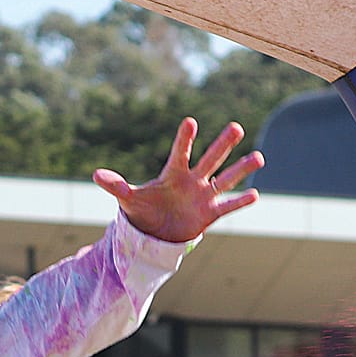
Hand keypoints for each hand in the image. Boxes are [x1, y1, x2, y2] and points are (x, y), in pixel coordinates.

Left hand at [92, 118, 263, 243]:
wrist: (155, 234)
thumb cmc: (143, 210)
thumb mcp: (129, 200)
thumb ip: (117, 186)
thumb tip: (96, 175)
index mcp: (173, 174)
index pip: (180, 153)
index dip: (184, 139)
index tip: (190, 122)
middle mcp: (192, 181)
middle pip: (210, 160)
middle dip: (222, 144)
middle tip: (236, 126)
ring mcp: (203, 196)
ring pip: (225, 180)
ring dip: (241, 169)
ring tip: (259, 157)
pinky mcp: (210, 214)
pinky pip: (227, 207)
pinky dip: (240, 202)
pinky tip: (255, 194)